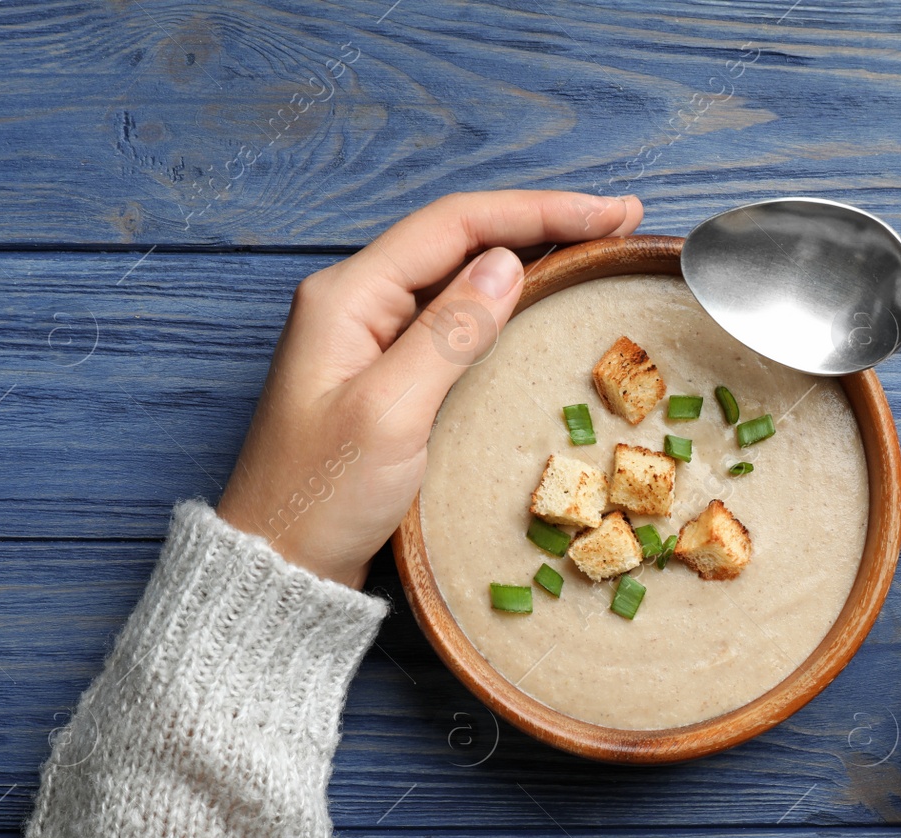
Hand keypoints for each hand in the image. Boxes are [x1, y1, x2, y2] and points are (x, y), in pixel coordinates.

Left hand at [216, 190, 644, 587]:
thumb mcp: (392, 413)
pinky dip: (505, 300)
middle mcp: (356, 303)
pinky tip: (540, 299)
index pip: (455, 224)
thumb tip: (508, 264)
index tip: (611, 213)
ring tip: (594, 247)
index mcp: (347, 297)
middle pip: (459, 237)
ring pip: (459, 273)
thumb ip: (450, 333)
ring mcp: (370, 337)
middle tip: (620, 221)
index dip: (538, 211)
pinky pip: (453, 317)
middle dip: (541, 223)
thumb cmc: (322, 496)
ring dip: (528, 255)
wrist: (281, 563)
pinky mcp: (386, 372)